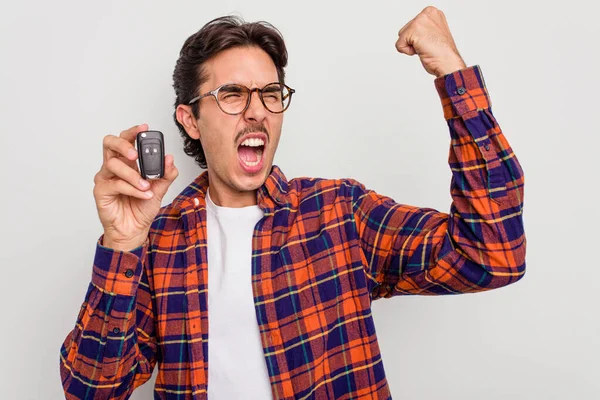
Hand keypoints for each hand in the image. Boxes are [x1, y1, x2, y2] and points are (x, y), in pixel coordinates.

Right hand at [93, 124, 178, 250]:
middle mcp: (115, 167)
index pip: (126, 140)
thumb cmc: (141, 209)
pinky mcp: (101, 191)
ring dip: (133, 175)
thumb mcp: (159, 190)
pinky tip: (143, 194)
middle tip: (135, 154)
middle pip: (110, 143)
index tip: (145, 128)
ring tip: (146, 186)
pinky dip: (132, 189)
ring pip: (114, 165)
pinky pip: (116, 184)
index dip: (133, 132)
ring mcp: (106, 178)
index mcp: (128, 163)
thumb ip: (166, 174)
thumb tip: (170, 159)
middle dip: (123, 144)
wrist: (135, 230)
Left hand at [395, 6, 466, 76]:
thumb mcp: (434, 33)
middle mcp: (426, 14)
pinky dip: (407, 52)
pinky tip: (421, 50)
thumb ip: (424, 28)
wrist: (448, 62)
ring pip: (402, 36)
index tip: (431, 41)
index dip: (418, 37)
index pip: (412, 25)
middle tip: (428, 45)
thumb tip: (415, 32)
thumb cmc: (443, 53)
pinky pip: (399, 45)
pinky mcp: (413, 31)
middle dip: (413, 41)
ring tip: (425, 47)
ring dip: (411, 46)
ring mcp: (420, 21)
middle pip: (405, 29)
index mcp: (432, 12)